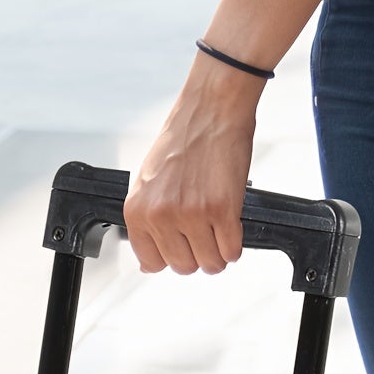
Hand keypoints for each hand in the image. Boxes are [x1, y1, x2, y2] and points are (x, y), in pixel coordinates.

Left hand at [125, 69, 257, 275]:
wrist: (211, 107)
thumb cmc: (183, 139)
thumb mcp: (148, 183)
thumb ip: (147, 223)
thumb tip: (148, 264)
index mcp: (138, 211)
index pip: (152, 264)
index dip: (171, 255)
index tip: (181, 244)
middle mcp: (161, 215)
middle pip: (183, 267)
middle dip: (197, 254)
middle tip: (204, 231)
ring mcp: (191, 214)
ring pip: (209, 264)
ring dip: (218, 252)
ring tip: (218, 228)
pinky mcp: (222, 209)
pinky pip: (231, 251)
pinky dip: (235, 245)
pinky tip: (231, 226)